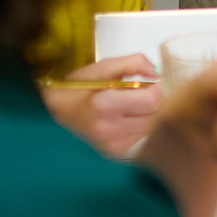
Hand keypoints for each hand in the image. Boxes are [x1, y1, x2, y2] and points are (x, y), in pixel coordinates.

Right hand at [40, 55, 159, 157]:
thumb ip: (135, 63)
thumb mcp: (105, 66)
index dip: (159, 88)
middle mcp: (109, 130)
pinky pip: (144, 139)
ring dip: (152, 115)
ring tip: (136, 105)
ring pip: (152, 129)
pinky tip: (132, 119)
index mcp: (104, 105)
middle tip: (147, 92)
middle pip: (156, 116)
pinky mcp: (116, 153)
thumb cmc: (80, 86)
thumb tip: (159, 73)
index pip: (152, 101)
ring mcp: (113, 146)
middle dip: (157, 101)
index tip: (155, 81)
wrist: (57, 110)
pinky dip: (144, 128)